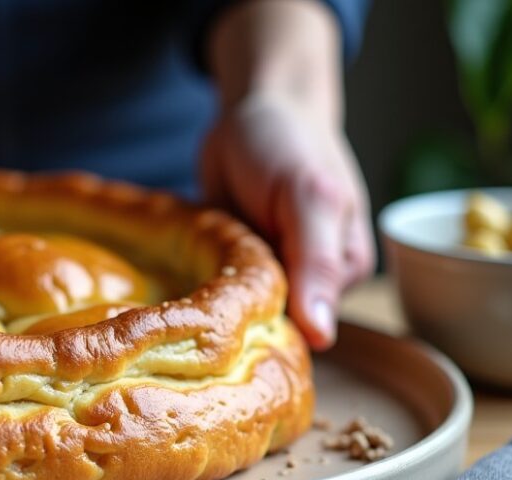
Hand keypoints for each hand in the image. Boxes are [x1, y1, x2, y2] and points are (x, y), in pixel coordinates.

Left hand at [200, 92, 373, 348]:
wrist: (253, 111)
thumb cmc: (289, 145)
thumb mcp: (309, 198)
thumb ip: (318, 263)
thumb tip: (322, 335)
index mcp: (339, 277)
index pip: (302, 330)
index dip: (263, 330)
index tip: (224, 322)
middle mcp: (304, 286)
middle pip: (263, 326)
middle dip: (229, 320)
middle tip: (195, 296)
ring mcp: (264, 277)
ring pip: (231, 313)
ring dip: (204, 304)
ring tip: (184, 280)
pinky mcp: (229, 267)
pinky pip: (207, 292)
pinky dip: (189, 286)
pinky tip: (172, 275)